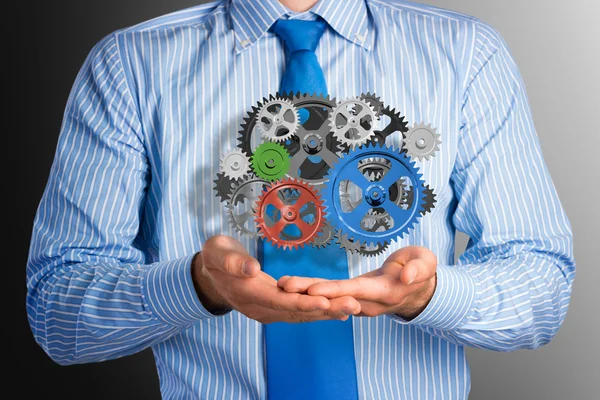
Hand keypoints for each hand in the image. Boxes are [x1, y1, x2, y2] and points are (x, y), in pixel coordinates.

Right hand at [192, 235, 360, 323]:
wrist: (209, 275)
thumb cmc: (215, 258)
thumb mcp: (217, 252)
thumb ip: (232, 261)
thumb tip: (251, 268)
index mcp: (248, 294)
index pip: (280, 301)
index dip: (303, 303)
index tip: (325, 302)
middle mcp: (260, 308)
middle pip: (296, 312)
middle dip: (326, 310)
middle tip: (353, 305)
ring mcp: (267, 310)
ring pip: (301, 314)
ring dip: (327, 312)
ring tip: (353, 307)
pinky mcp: (274, 307)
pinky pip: (299, 312)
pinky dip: (318, 311)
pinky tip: (338, 310)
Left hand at [278, 246, 436, 319]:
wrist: (417, 288)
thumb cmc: (421, 270)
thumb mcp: (426, 263)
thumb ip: (418, 268)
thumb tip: (407, 276)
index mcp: (384, 292)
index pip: (355, 292)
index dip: (333, 291)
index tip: (313, 291)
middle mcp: (367, 301)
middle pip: (334, 297)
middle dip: (308, 293)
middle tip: (284, 286)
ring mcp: (357, 301)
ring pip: (328, 296)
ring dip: (304, 292)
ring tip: (281, 284)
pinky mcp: (350, 295)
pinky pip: (328, 294)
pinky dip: (311, 289)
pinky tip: (293, 286)